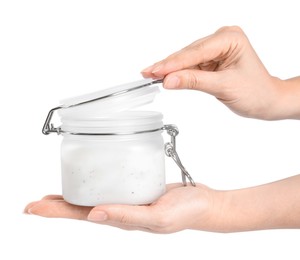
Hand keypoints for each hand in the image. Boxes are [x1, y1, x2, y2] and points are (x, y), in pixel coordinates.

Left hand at [24, 183, 223, 232]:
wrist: (204, 203)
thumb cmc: (185, 213)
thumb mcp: (157, 218)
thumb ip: (127, 217)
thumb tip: (93, 216)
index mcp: (121, 219)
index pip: (81, 215)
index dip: (56, 212)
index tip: (33, 208)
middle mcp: (120, 210)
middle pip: (83, 207)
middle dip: (58, 204)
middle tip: (35, 201)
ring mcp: (128, 199)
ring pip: (95, 195)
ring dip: (75, 193)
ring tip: (57, 190)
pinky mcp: (136, 188)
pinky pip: (112, 184)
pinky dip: (97, 180)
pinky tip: (93, 174)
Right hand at [142, 26, 299, 119]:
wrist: (266, 101)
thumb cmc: (255, 92)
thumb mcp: (223, 86)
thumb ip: (194, 82)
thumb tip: (169, 80)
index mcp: (230, 39)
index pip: (195, 52)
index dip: (173, 64)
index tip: (155, 72)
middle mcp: (222, 39)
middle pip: (188, 54)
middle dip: (168, 66)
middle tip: (147, 73)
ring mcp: (216, 49)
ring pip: (187, 59)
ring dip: (170, 69)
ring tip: (151, 75)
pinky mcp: (211, 59)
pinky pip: (191, 66)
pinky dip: (179, 73)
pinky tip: (165, 76)